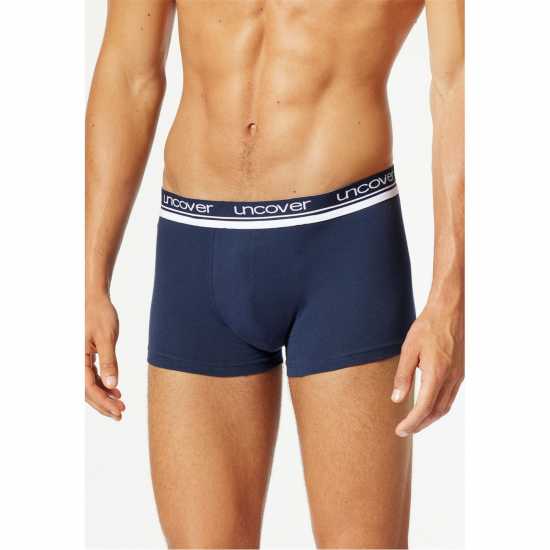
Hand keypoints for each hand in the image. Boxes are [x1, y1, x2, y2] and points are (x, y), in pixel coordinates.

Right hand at [85, 294, 124, 419]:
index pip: (88, 387)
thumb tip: (112, 385)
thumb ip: (109, 362)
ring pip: (88, 385)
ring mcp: (78, 359)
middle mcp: (74, 361)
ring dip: (103, 396)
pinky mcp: (85, 356)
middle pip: (86, 391)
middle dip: (103, 404)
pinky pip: (91, 376)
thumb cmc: (99, 314)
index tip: (119, 410)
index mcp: (76, 358)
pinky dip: (103, 385)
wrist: (94, 298)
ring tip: (120, 404)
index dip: (103, 401)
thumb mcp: (107, 338)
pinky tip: (115, 390)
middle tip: (120, 413)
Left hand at [391, 304, 463, 435]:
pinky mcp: (460, 371)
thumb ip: (403, 376)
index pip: (424, 408)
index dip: (411, 422)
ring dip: (430, 418)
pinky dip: (438, 407)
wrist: (449, 311)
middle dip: (420, 424)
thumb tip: (397, 399)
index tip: (400, 430)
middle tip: (405, 430)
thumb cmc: (427, 327)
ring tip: (415, 422)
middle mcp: (451, 378)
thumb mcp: (408, 350)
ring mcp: (458, 376)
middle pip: (436, 412)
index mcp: (437, 374)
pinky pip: (450, 396)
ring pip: (445, 406)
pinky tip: (428, 405)